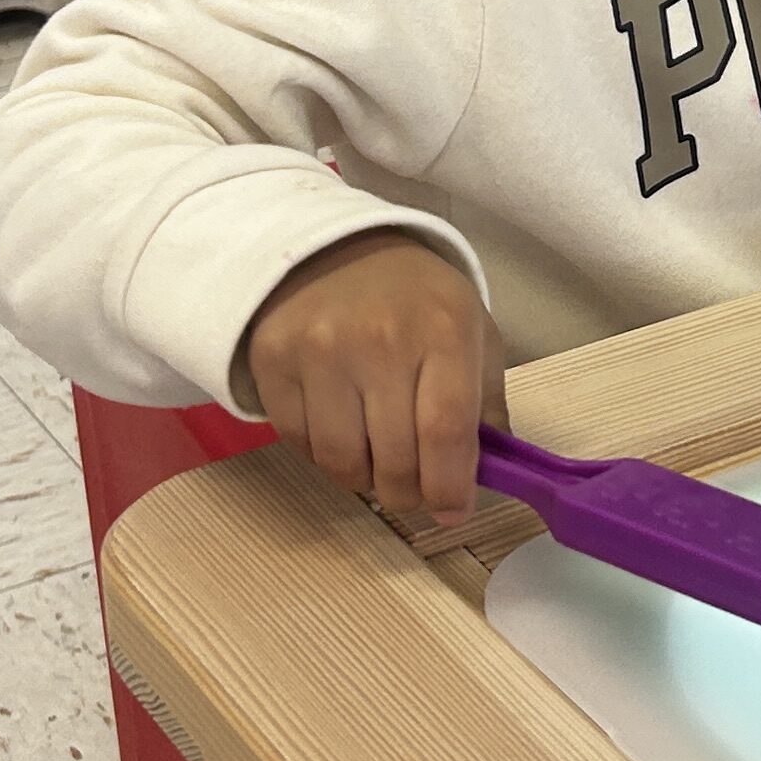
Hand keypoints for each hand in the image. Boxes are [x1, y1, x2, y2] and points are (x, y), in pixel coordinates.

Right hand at [240, 232, 507, 531]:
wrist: (331, 248)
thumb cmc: (416, 299)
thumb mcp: (473, 333)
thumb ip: (486, 405)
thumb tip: (488, 477)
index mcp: (443, 330)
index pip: (445, 433)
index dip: (450, 488)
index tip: (454, 511)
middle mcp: (379, 339)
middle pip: (395, 460)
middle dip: (411, 494)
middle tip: (417, 492)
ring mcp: (319, 350)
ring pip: (342, 463)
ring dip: (365, 480)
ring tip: (379, 462)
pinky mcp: (272, 361)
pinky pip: (300, 444)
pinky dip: (324, 456)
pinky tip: (342, 432)